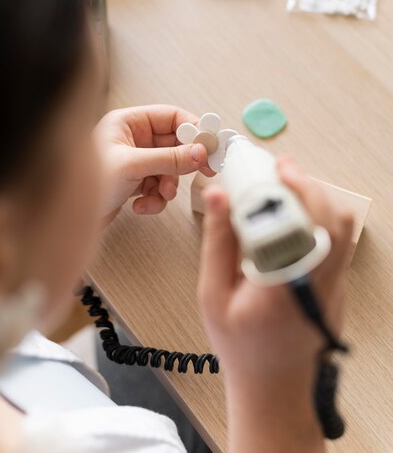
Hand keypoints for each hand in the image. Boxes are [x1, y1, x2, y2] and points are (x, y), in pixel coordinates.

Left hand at [94, 105, 213, 223]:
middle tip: (204, 170)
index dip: (193, 129)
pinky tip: (141, 206)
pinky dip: (155, 198)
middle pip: (174, 144)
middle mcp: (132, 139)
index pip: (171, 117)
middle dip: (183, 162)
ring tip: (160, 194)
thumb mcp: (132, 166)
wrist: (67, 221)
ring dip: (169, 184)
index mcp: (127, 122)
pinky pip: (159, 186)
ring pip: (169, 168)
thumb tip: (200, 152)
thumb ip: (169, 158)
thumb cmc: (86, 184)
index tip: (210, 143)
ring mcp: (134, 161)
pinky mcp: (134, 182)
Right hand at [198, 157, 352, 451]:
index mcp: (284, 283)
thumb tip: (220, 197)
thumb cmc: (241, 347)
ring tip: (289, 189)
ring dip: (318, 201)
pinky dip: (321, 220)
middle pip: (331, 218)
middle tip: (282, 170)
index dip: (291, 186)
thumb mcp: (213, 295)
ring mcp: (334, 287)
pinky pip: (339, 243)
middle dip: (308, 184)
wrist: (273, 386)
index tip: (275, 168)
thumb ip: (217, 242)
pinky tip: (294, 218)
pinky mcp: (337, 289)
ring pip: (343, 229)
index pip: (298, 222)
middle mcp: (318, 282)